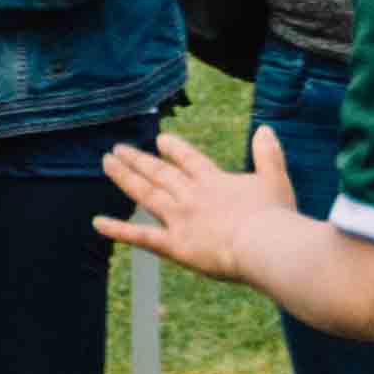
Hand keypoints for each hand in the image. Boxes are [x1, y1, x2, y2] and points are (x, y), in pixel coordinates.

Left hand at [96, 123, 292, 286]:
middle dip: (138, 159)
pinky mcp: (174, 245)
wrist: (264, 245)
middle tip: (118, 149)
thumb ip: (268, 153)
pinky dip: (118, 230)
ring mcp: (179, 219)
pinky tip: (98, 222)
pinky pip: (140, 236)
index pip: (189, 160)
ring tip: (107, 163)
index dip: (174, 149)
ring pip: (145, 194)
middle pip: (159, 173)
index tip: (160, 140)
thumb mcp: (275, 179)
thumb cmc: (274, 217)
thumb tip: (264, 128)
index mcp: (214, 181)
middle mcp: (191, 195)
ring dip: (125, 177)